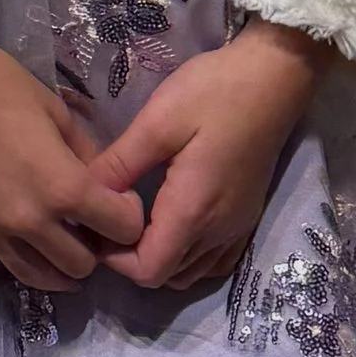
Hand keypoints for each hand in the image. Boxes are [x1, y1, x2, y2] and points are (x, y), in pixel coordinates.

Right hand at [0, 12, 144, 292]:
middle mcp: (30, 220)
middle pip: (80, 266)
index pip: (121, 228)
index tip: (120, 202)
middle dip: (93, 249)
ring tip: (59, 257)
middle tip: (87, 228)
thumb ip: (84, 152)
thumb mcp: (54, 108)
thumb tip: (101, 180)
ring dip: (55, 271)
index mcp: (62, 187)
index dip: (129, 217)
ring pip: (35, 276)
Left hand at [84, 24, 329, 290]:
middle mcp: (218, 231)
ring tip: (131, 219)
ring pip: (190, 272)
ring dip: (158, 257)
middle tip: (105, 217)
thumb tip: (83, 193)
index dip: (114, 258)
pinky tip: (167, 222)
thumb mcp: (158, 121)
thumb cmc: (213, 93)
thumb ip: (121, 163)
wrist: (272, 80)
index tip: (93, 223)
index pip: (149, 270)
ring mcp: (237, 227)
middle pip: (167, 276)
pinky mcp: (246, 217)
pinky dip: (186, 256)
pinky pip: (213, 260)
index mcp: (193, 210)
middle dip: (130, 258)